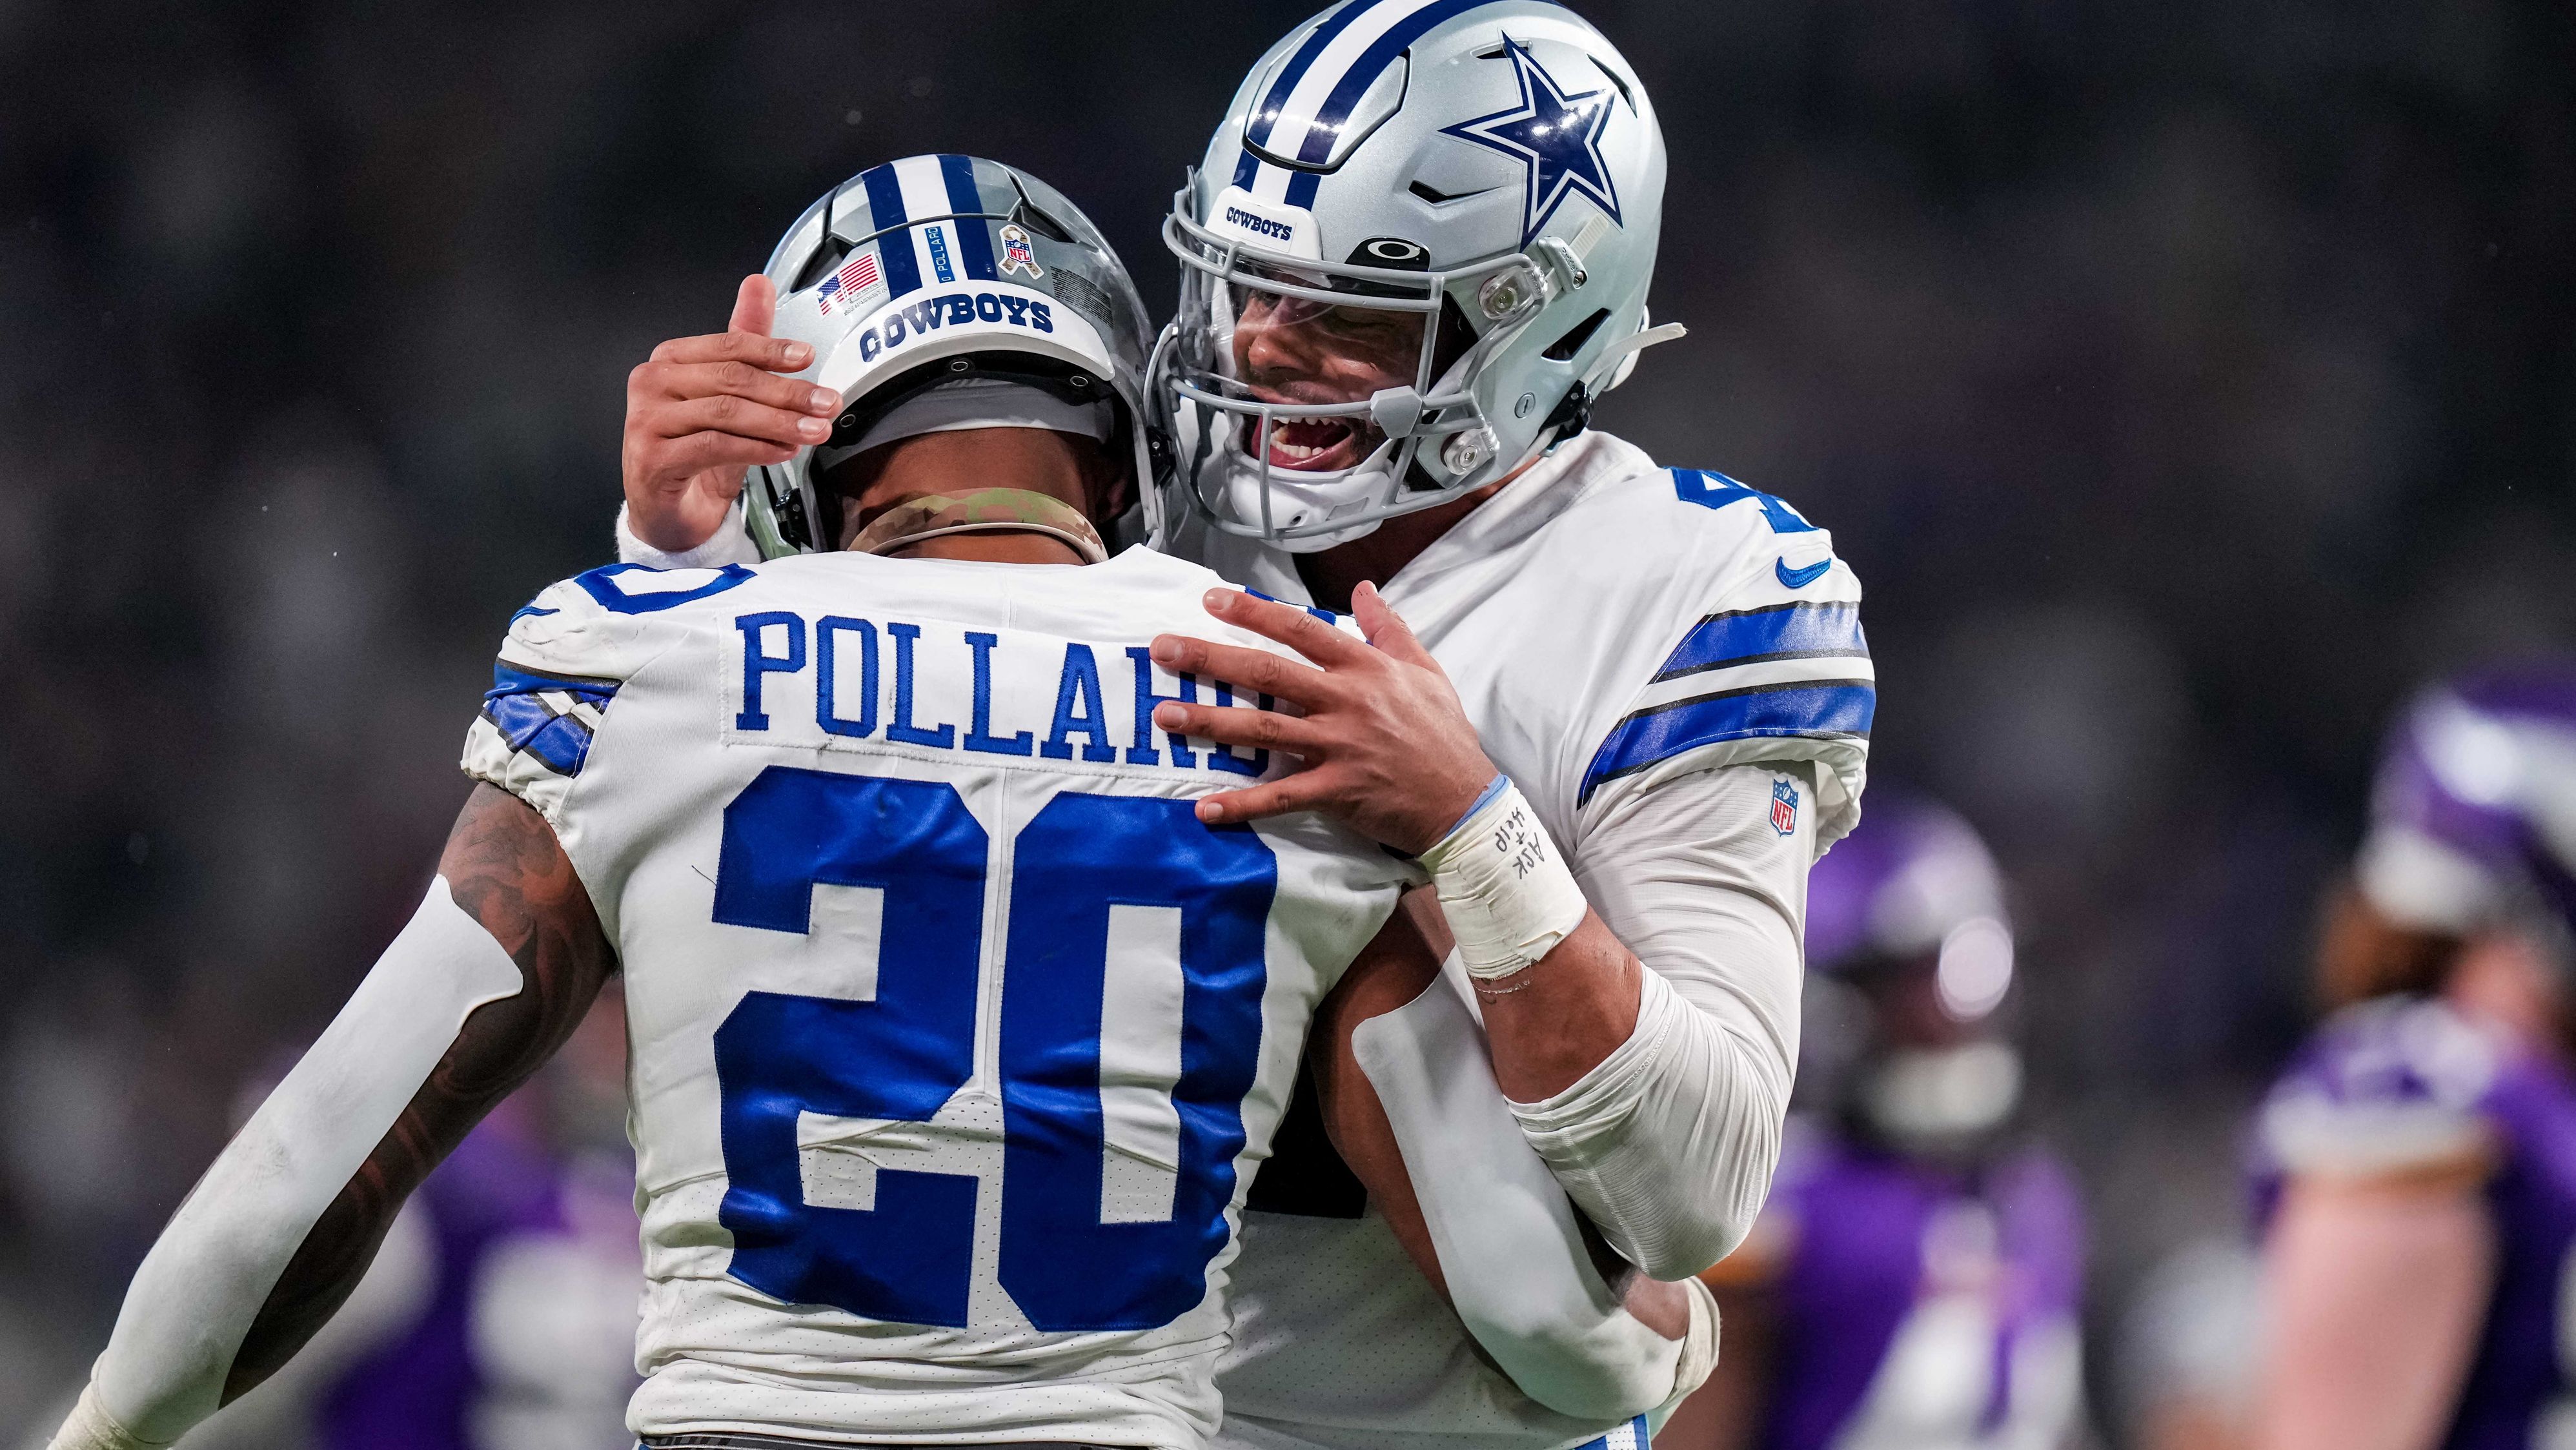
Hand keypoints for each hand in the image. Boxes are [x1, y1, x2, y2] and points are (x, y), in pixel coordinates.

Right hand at [621, 274, 838, 551]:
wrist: (669, 510)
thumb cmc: (695, 451)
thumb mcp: (729, 396)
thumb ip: (745, 343)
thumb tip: (759, 285)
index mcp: (670, 360)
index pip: (727, 346)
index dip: (771, 350)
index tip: (807, 357)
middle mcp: (651, 383)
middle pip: (731, 380)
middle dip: (786, 392)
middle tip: (825, 402)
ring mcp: (646, 421)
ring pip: (725, 413)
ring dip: (779, 422)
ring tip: (814, 430)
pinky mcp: (652, 457)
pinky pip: (714, 446)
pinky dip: (756, 449)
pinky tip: (784, 451)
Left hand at [1148, 584, 1496, 853]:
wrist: (1466, 799)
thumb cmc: (1444, 734)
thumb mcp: (1424, 671)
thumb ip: (1389, 628)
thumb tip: (1365, 589)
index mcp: (1364, 668)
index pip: (1301, 630)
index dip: (1255, 612)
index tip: (1212, 599)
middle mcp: (1346, 701)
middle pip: (1269, 672)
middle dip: (1212, 658)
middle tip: (1163, 649)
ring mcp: (1340, 746)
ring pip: (1265, 727)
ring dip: (1212, 721)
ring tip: (1165, 715)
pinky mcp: (1338, 790)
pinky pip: (1281, 797)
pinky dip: (1242, 804)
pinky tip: (1204, 808)